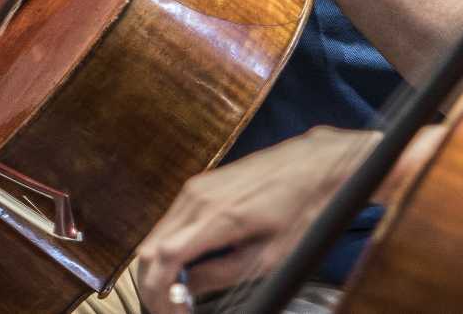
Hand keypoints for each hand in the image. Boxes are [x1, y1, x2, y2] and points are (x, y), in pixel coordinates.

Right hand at [132, 127, 373, 309]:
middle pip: (148, 249)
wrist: (314, 164)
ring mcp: (195, 188)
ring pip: (155, 236)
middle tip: (173, 309)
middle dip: (153, 286)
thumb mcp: (269, 256)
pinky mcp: (199, 185)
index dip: (159, 294)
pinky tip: (190, 265)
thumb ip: (222, 274)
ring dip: (159, 268)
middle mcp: (197, 197)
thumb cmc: (301, 208)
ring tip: (183, 291)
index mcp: (217, 216)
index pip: (161, 259)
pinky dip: (169, 249)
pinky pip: (170, 223)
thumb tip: (188, 289)